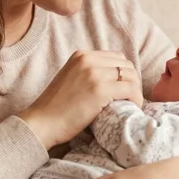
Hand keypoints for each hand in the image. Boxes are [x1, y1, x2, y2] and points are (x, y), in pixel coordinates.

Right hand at [19, 50, 142, 148]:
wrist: (41, 122)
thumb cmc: (56, 108)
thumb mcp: (71, 79)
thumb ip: (88, 73)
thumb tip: (113, 79)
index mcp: (81, 55)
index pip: (116, 57)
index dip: (124, 73)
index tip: (125, 88)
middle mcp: (88, 59)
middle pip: (125, 65)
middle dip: (132, 81)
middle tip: (131, 98)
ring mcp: (94, 73)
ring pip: (131, 76)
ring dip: (135, 90)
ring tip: (131, 104)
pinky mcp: (100, 90)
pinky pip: (131, 90)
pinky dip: (136, 99)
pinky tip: (132, 108)